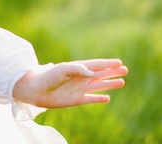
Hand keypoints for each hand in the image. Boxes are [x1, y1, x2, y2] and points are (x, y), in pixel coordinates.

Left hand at [12, 58, 127, 107]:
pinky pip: (91, 99)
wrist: (36, 90)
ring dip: (110, 84)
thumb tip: (94, 73)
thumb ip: (78, 69)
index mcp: (77, 68)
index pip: (96, 65)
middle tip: (125, 70)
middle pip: (100, 74)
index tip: (119, 62)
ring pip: (98, 86)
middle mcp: (80, 78)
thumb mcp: (62, 69)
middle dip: (112, 72)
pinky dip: (99, 98)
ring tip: (122, 82)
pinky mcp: (76, 100)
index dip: (107, 64)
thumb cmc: (47, 77)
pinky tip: (107, 98)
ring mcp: (79, 89)